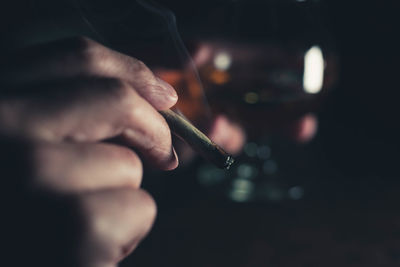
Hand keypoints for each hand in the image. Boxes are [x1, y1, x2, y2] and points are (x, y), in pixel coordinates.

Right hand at [0, 36, 177, 265]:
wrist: (12, 261)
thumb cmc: (21, 211)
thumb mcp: (22, 144)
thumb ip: (68, 112)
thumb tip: (157, 99)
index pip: (78, 57)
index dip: (135, 73)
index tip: (165, 95)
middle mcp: (2, 125)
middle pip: (117, 99)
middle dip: (154, 128)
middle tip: (163, 154)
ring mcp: (34, 175)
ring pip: (128, 162)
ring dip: (121, 194)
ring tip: (81, 219)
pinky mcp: (76, 228)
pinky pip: (140, 207)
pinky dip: (129, 230)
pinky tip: (89, 247)